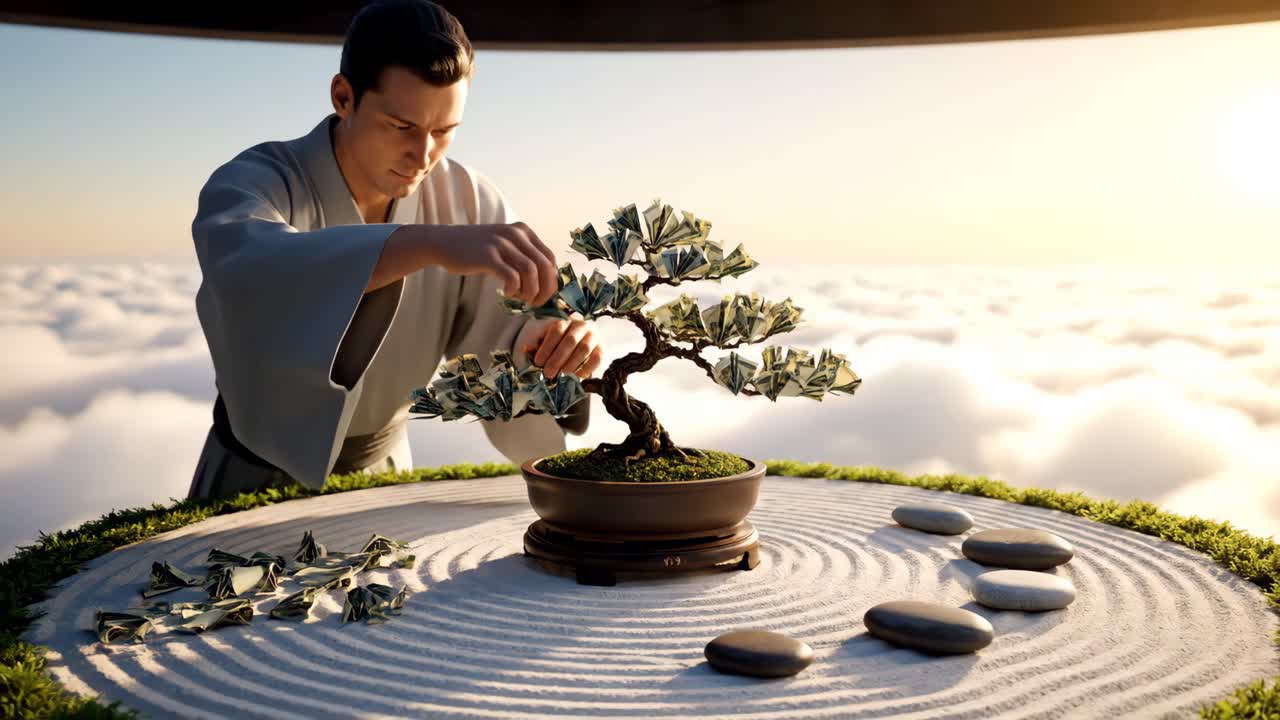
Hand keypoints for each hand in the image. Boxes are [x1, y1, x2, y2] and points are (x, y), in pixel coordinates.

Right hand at [421, 222, 557, 305]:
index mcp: (523, 231)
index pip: (550, 258)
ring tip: (520, 299)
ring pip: (531, 272)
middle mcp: (515, 234)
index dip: (551, 280)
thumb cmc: (476, 249)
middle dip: (544, 290)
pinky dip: (514, 290)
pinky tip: (506, 293)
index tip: (543, 295)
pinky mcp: (488, 256)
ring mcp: (501, 244)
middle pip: (544, 266)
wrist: (444, 242)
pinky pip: (512, 277)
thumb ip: (523, 256)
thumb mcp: (504, 245)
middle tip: (535, 303)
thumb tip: (545, 283)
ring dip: (530, 291)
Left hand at [518, 316, 603, 379]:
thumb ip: (539, 347)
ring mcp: (594, 336)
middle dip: (558, 358)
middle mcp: (582, 326)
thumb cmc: (561, 346)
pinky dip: (587, 368)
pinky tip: (577, 376)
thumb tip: (526, 349)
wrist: (583, 344)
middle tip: (548, 373)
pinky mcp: (602, 348)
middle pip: (570, 340)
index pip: (556, 331)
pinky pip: (597, 358)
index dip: (547, 347)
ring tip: (562, 375)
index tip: (538, 362)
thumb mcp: (549, 343)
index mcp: (566, 322)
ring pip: (584, 348)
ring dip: (572, 363)